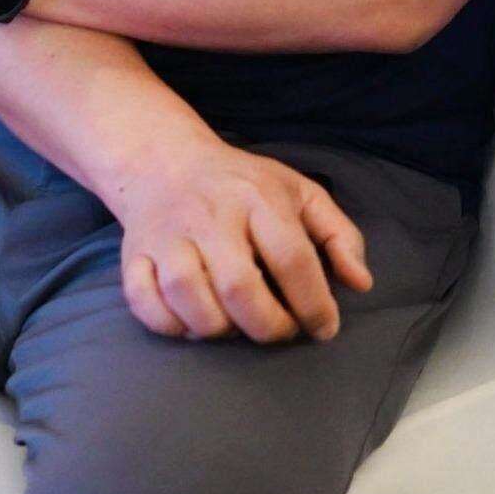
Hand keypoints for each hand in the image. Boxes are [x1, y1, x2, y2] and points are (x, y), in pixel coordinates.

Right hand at [103, 135, 373, 341]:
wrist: (165, 160)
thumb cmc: (244, 186)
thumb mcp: (300, 194)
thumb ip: (338, 235)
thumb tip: (361, 284)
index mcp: (259, 197)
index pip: (292, 257)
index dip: (314, 303)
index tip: (325, 328)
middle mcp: (210, 214)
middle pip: (238, 285)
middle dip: (267, 325)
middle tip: (280, 332)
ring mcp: (167, 234)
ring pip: (187, 295)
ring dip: (217, 328)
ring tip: (236, 328)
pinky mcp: (134, 253)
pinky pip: (144, 300)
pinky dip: (169, 325)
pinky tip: (193, 324)